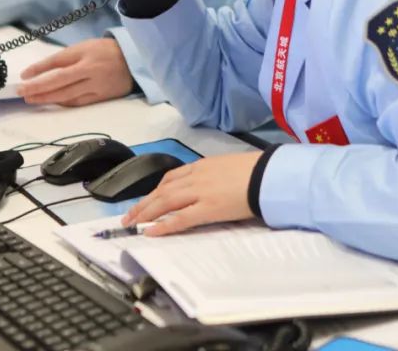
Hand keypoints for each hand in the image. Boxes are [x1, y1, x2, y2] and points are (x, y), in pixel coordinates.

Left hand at [17, 38, 133, 105]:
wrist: (135, 61)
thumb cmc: (106, 51)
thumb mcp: (87, 47)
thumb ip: (68, 58)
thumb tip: (44, 71)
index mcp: (85, 52)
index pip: (57, 61)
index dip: (39, 68)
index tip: (24, 75)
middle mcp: (90, 68)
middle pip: (59, 80)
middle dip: (38, 87)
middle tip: (21, 91)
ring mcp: (96, 84)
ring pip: (67, 94)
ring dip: (47, 98)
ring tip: (31, 99)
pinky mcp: (102, 96)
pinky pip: (78, 102)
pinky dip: (63, 102)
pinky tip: (52, 102)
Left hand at [121, 153, 261, 236]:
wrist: (268, 175)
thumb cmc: (256, 170)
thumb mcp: (230, 166)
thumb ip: (215, 175)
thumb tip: (211, 186)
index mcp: (202, 165)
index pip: (172, 177)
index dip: (156, 190)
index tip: (147, 199)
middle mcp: (197, 176)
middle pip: (162, 190)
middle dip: (144, 204)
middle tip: (129, 216)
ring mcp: (200, 192)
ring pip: (165, 203)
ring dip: (146, 213)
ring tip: (133, 224)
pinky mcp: (208, 208)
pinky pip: (180, 218)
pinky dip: (164, 225)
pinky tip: (151, 231)